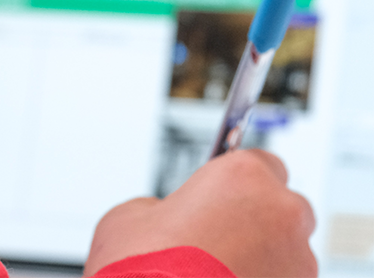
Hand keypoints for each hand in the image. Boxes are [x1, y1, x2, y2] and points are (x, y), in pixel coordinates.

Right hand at [83, 149, 315, 277]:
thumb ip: (162, 207)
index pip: (263, 163)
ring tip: (215, 275)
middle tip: (216, 236)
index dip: (238, 181)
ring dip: (261, 259)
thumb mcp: (131, 216)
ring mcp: (298, 262)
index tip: (221, 194)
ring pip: (286, 253)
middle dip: (256, 219)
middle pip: (282, 208)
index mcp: (243, 176)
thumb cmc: (144, 268)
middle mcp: (281, 213)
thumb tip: (166, 220)